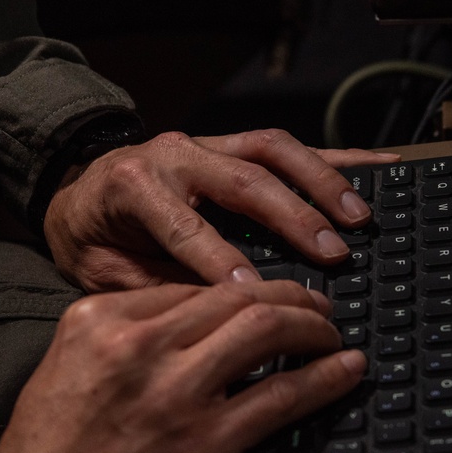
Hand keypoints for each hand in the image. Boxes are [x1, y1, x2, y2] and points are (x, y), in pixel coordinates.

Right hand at [0, 280, 366, 452]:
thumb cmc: (46, 451)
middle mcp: (140, 343)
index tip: (263, 299)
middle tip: (314, 303)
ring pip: (267, 329)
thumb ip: (124, 336)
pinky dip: (324, 378)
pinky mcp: (206, 441)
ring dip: (312, 326)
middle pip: (237, 295)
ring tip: (331, 332)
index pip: (192, 287)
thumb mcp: (68, 366)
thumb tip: (194, 326)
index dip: (241, 290)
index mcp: (102, 318)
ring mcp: (177, 390)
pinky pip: (282, 395)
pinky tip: (345, 369)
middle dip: (288, 295)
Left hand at [43, 129, 398, 290]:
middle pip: (243, 180)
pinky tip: (374, 167)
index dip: (221, 259)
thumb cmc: (92, 237)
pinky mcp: (230, 144)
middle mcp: (174, 154)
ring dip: (322, 183)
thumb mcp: (102, 272)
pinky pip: (287, 145)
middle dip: (293, 217)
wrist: (77, 192)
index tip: (257, 292)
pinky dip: (333, 157)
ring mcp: (207, 143)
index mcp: (134, 186)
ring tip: (360, 217)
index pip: (185, 225)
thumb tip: (216, 309)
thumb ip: (156, 288)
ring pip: (274, 151)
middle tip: (334, 255)